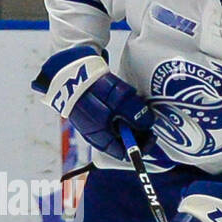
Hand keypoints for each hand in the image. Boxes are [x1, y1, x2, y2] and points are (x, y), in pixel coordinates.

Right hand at [32, 46, 154, 159]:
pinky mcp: (92, 108)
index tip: (153, 135)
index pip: (125, 153)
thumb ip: (134, 114)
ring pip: (118, 127)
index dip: (142, 147)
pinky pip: (112, 115)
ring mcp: (93, 121)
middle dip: (137, 132)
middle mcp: (96, 133)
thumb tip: (148, 124)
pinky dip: (122, 111)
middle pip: (122, 140)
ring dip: (130, 120)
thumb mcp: (117, 101)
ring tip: (138, 106)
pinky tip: (126, 99)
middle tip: (148, 118)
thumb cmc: (90, 88)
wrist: (68, 68)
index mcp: (100, 138)